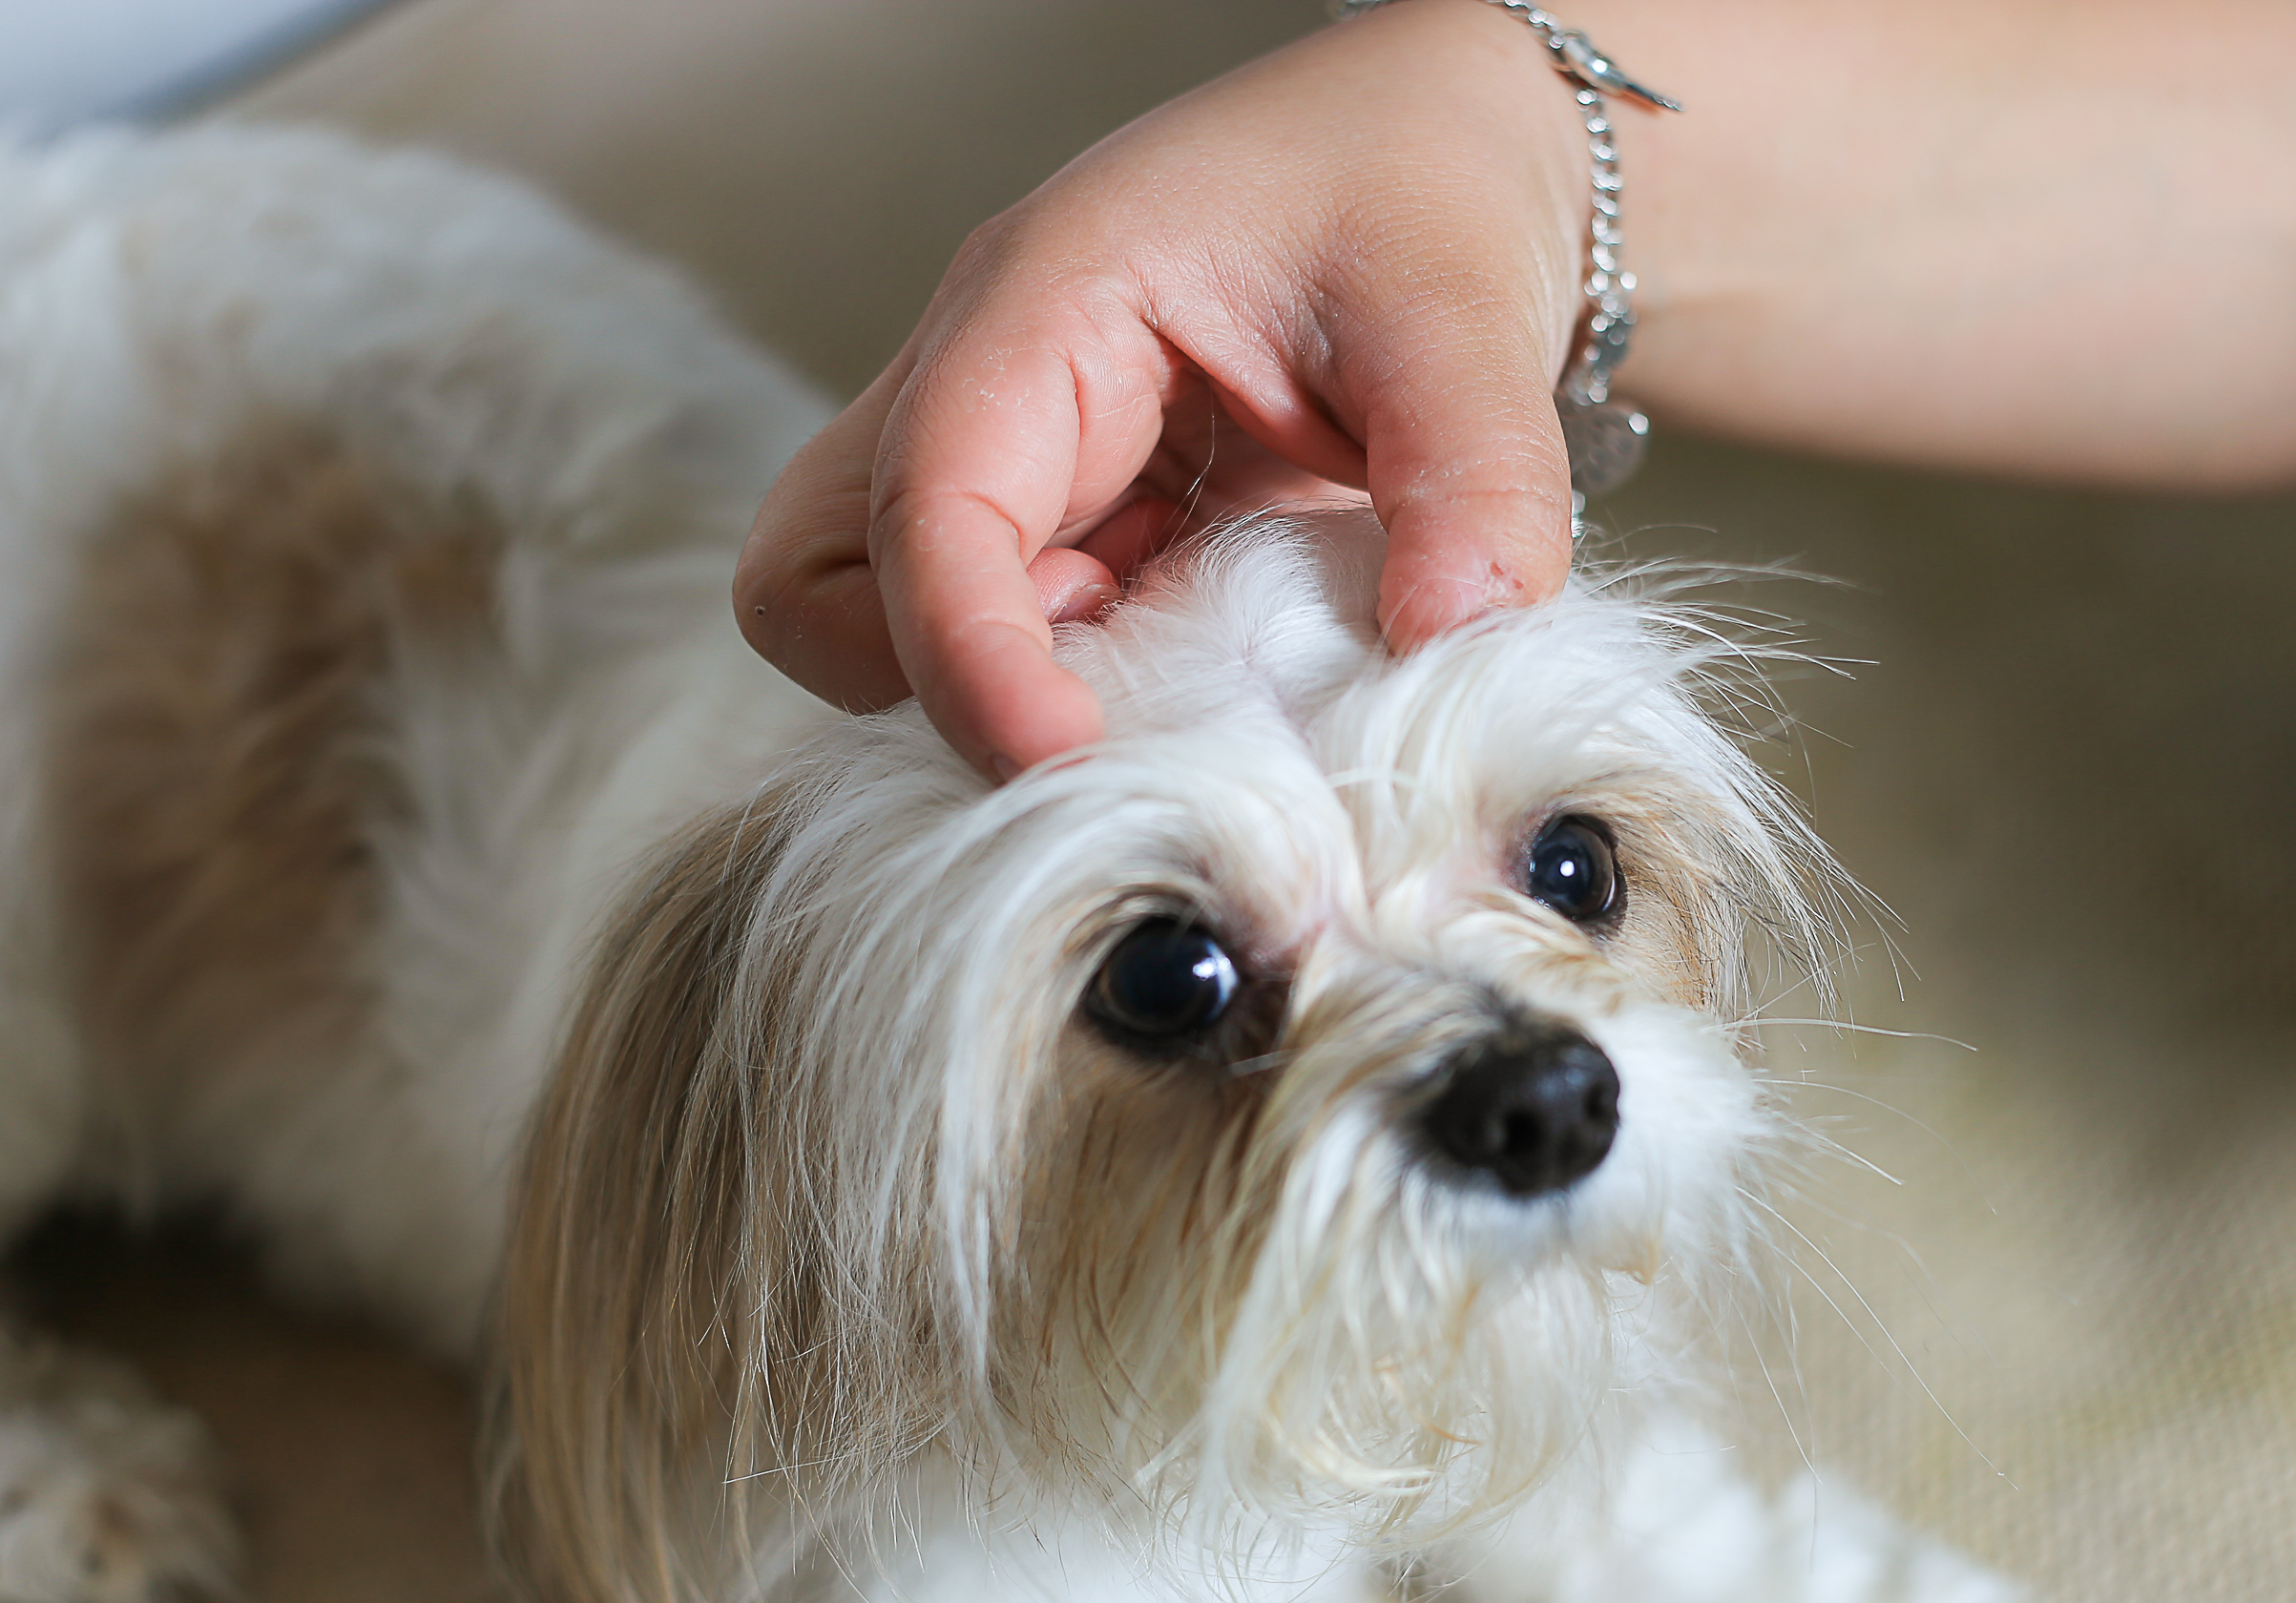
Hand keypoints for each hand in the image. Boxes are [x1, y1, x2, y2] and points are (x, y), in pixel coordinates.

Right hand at [732, 0, 1591, 777]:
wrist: (1454, 149)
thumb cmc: (1424, 189)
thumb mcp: (1467, 319)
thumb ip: (1475, 481)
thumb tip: (1454, 643)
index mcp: (1045, 304)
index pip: (923, 508)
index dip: (969, 661)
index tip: (1068, 761)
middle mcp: (988, 383)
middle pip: (819, 578)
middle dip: (932, 686)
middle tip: (1113, 707)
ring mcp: (1017, 458)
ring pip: (883, 618)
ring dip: (1000, 698)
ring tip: (1177, 679)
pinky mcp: (1074, 524)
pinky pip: (1011, 639)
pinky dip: (1084, 694)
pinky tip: (1208, 678)